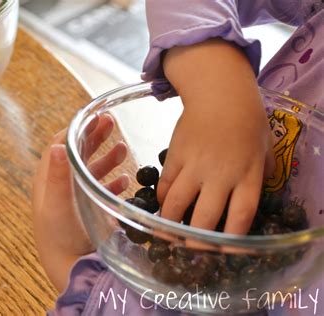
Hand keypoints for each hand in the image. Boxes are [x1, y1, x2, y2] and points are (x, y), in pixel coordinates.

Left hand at [32, 114, 128, 291]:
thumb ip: (58, 175)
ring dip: (107, 157)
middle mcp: (62, 184)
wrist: (69, 265)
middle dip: (94, 137)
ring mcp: (76, 197)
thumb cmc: (59, 235)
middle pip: (78, 152)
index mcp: (49, 178)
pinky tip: (125, 181)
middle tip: (111, 123)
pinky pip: (101, 189)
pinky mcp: (89, 209)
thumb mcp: (57, 204)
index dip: (76, 129)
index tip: (93, 118)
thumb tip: (56, 146)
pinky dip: (113, 182)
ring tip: (123, 149)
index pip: (60, 144)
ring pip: (91, 169)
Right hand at [157, 38, 273, 234]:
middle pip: (204, 219)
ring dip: (170, 223)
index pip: (240, 217)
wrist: (220, 93)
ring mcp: (195, 166)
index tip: (224, 253)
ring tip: (169, 233)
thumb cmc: (248, 120)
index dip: (231, 242)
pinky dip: (162, 198)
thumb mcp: (266, 147)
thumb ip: (264, 173)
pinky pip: (165, 184)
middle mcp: (220, 175)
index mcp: (248, 176)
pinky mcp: (175, 156)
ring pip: (176, 204)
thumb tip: (262, 192)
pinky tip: (163, 203)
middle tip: (191, 249)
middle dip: (196, 242)